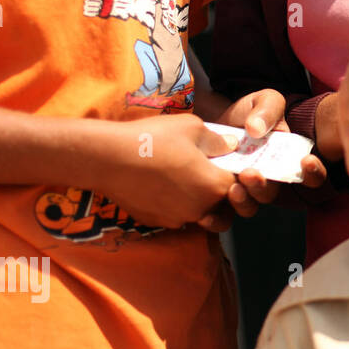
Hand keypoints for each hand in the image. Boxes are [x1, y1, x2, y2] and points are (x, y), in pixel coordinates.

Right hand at [100, 115, 238, 231]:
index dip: (238, 173)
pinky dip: (177, 204)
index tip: (229, 162)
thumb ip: (217, 140)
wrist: (106, 159)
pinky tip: (163, 184)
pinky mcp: (157, 221)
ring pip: (201, 214)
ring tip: (187, 178)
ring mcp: (178, 218)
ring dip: (200, 200)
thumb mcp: (192, 127)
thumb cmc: (152, 139)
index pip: (241, 185)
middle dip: (223, 192)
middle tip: (209, 172)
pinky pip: (177, 215)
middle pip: (224, 205)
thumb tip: (231, 146)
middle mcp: (201, 208)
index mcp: (215, 185)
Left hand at [213, 90, 327, 216]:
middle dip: (264, 187)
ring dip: (244, 201)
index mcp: (288, 160)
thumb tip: (257, 129)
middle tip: (251, 173)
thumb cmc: (250, 112)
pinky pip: (222, 213)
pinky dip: (216, 216)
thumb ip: (268, 110)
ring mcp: (246, 190)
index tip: (305, 161)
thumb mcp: (265, 101)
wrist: (218, 118)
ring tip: (233, 187)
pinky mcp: (222, 196)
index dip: (313, 173)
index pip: (312, 177)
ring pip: (250, 207)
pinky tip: (207, 210)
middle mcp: (270, 180)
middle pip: (274, 194)